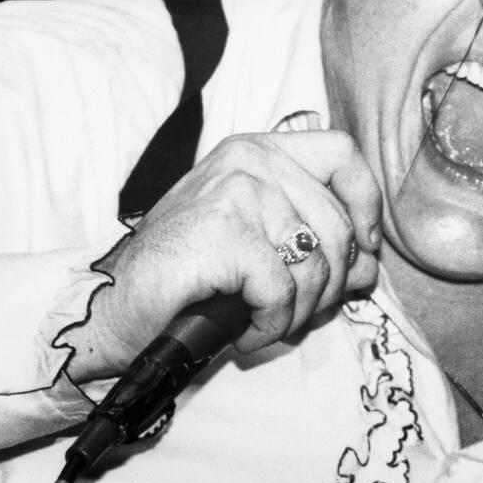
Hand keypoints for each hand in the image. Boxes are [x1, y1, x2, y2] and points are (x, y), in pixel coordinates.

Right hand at [70, 130, 381, 381]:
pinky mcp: (223, 232)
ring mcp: (235, 192)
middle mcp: (249, 160)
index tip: (359, 251)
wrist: (114, 305)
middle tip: (292, 313)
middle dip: (328, 286)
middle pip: (337, 225)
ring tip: (262, 322)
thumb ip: (314, 241)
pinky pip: (282, 291)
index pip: (344, 155)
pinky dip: (269, 326)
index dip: (365, 206)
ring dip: (296, 312)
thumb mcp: (259, 244)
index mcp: (259, 151)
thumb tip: (369, 267)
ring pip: (315, 264)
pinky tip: (243, 332)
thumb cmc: (188, 278)